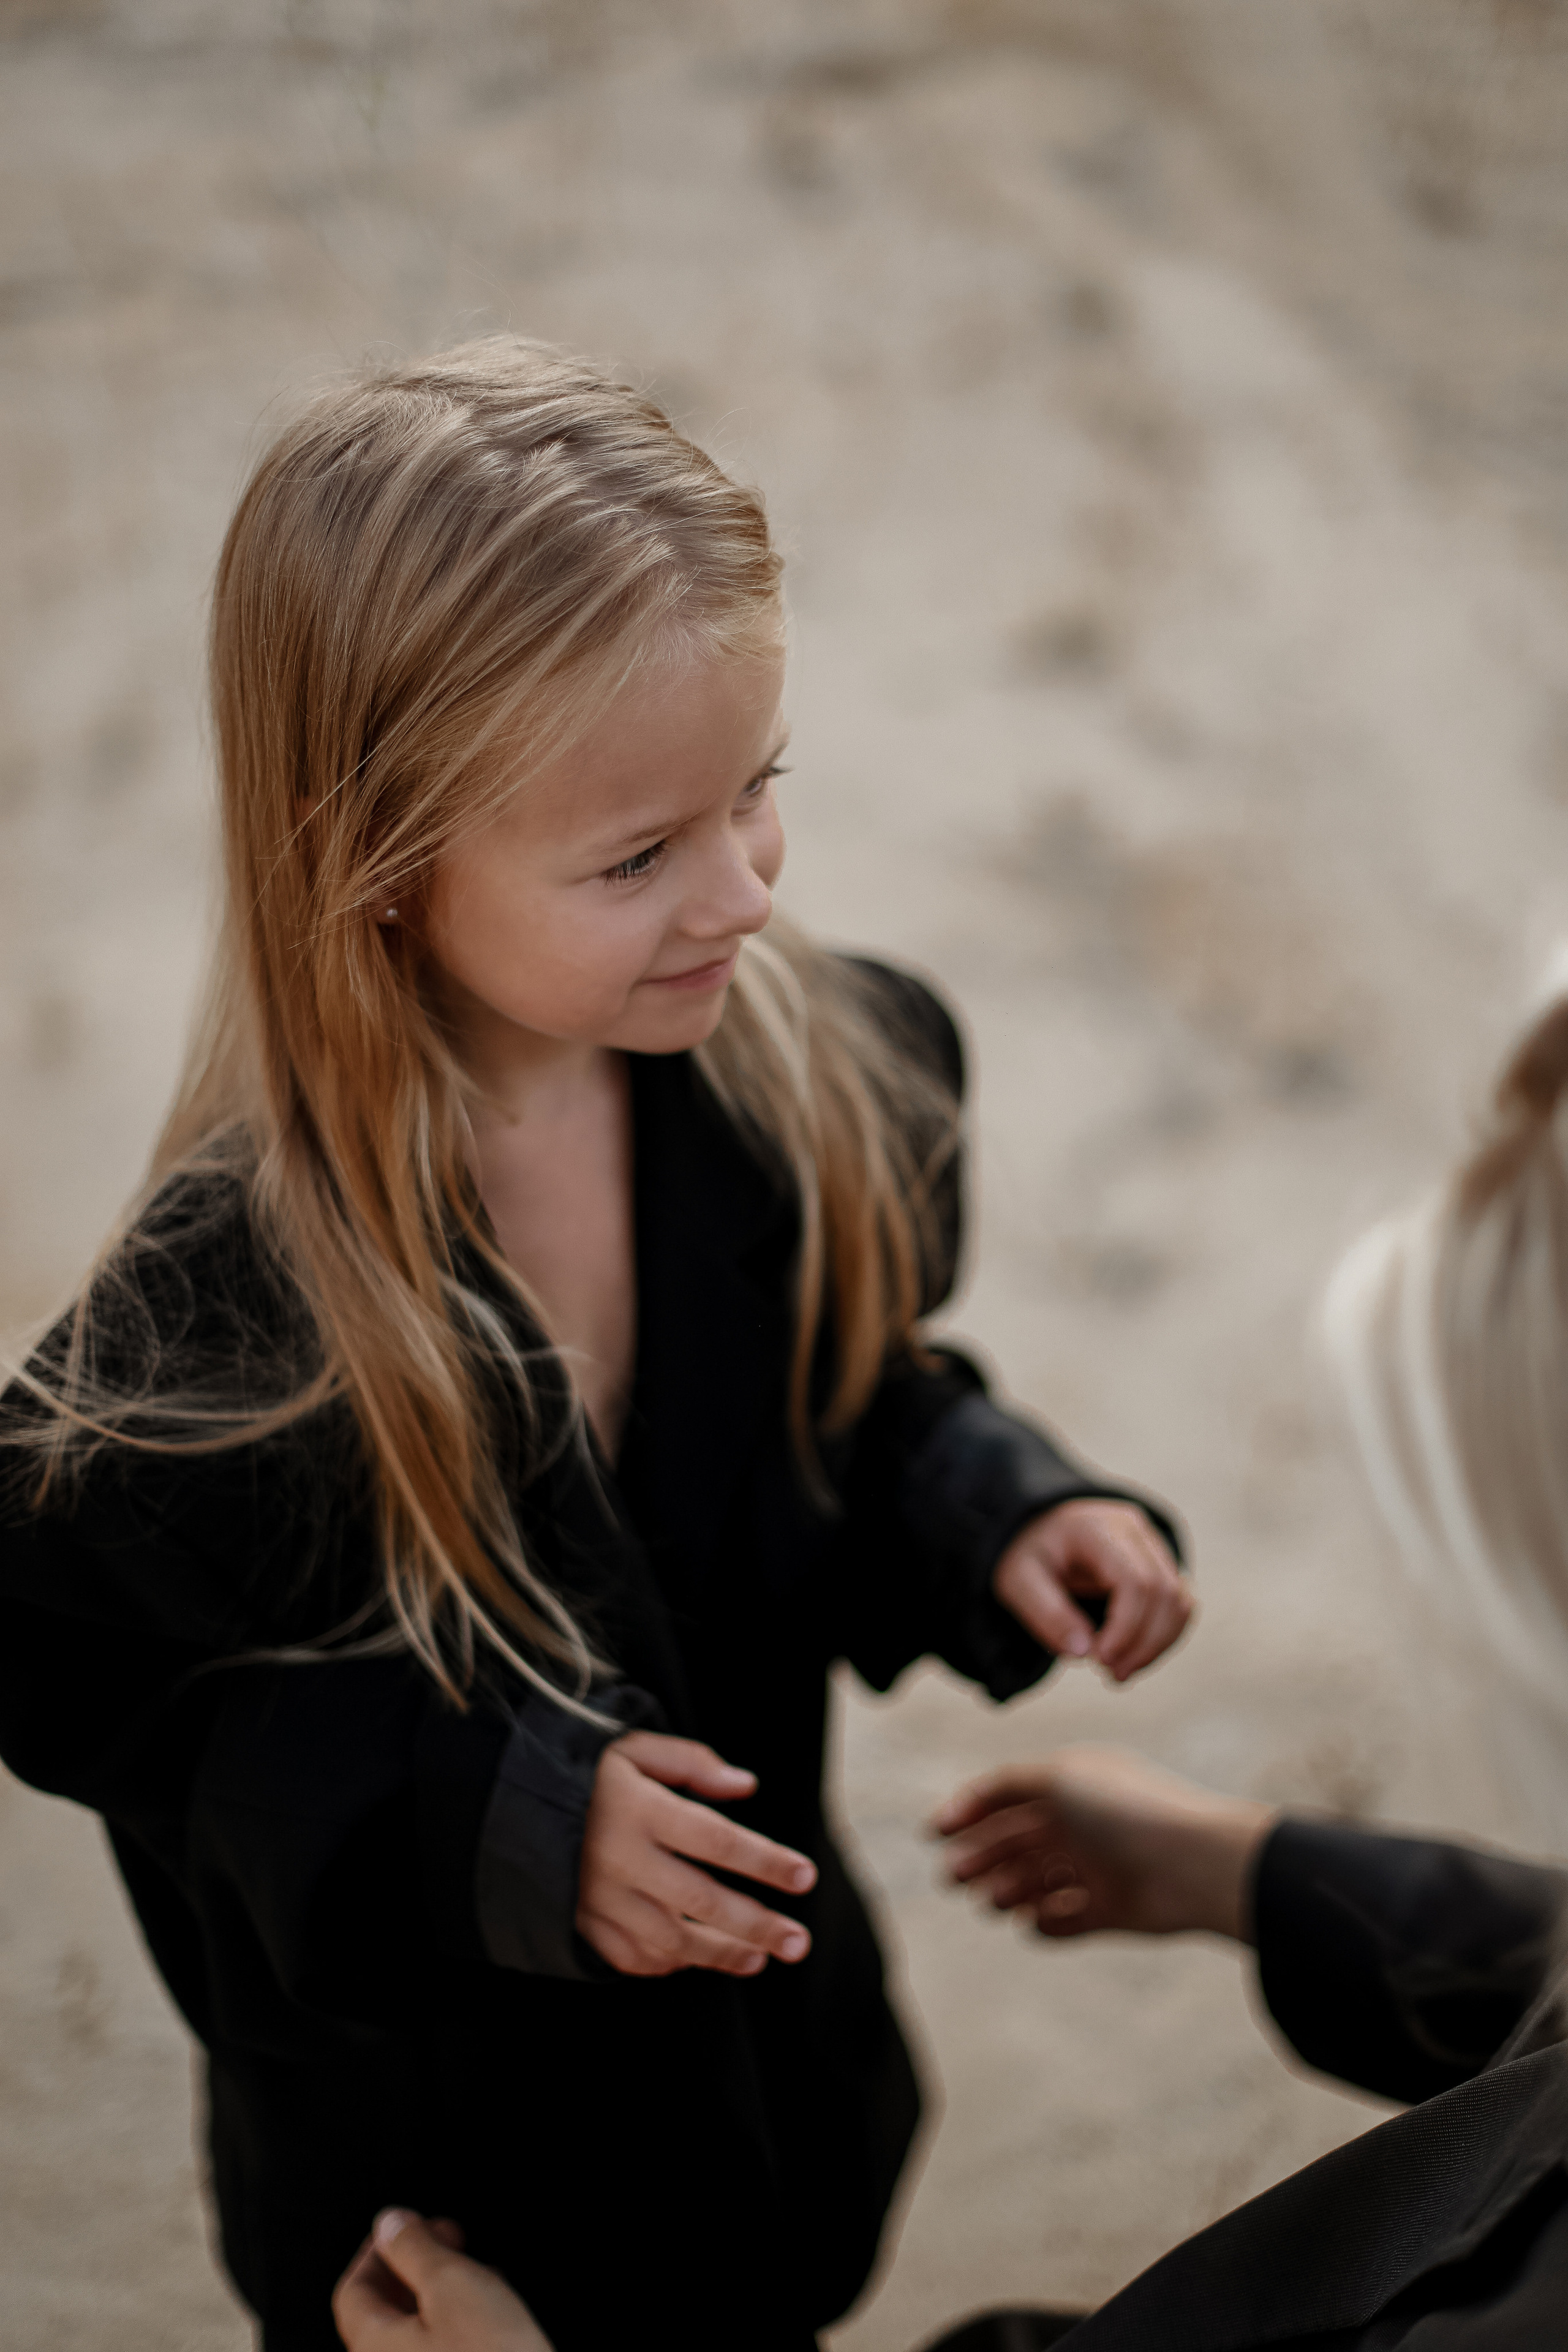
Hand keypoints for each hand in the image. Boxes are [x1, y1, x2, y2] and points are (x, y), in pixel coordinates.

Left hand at [333, 2210, 551, 2350]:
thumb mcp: (453, 2284)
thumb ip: (414, 2248)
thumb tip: (389, 2223)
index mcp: (372, 2346)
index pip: (354, 2290)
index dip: (379, 2250)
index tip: (405, 2226)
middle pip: (381, 2314)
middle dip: (411, 2269)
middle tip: (443, 2241)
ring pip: (410, 2336)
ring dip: (435, 2296)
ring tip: (473, 2272)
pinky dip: (451, 2326)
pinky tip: (485, 2316)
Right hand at [575, 1730, 817, 1977]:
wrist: (507, 1806)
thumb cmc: (586, 1773)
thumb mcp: (634, 1749)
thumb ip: (692, 1763)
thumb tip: (746, 1786)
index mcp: (638, 1808)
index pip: (716, 1839)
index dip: (764, 1861)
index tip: (806, 1877)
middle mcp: (619, 1858)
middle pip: (702, 1901)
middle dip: (757, 1925)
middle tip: (798, 1942)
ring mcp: (597, 1899)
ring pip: (671, 1941)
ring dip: (721, 1955)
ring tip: (761, 1959)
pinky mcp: (579, 1925)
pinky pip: (632, 1958)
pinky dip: (668, 1964)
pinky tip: (697, 1959)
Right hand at [931, 1744, 1274, 1942]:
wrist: (1193, 1863)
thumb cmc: (1126, 1808)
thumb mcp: (1060, 1776)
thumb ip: (1011, 1784)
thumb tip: (976, 1801)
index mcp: (1069, 1785)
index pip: (1005, 1795)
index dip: (967, 1811)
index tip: (934, 1832)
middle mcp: (1079, 1824)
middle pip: (1012, 1842)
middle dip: (979, 1857)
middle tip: (953, 1876)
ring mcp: (1093, 1869)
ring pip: (1031, 1883)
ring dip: (1006, 1890)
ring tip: (997, 1900)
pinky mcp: (1108, 1912)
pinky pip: (1061, 1922)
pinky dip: (1046, 1923)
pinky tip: (1041, 1918)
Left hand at [993, 1499, 1191, 1681]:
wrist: (1039, 1530)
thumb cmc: (1030, 1555)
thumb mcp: (1019, 1581)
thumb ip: (1047, 1615)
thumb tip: (1083, 1654)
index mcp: (1098, 1528)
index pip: (1135, 1581)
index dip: (1126, 1628)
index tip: (1099, 1661)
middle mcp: (1134, 1530)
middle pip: (1163, 1593)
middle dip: (1143, 1644)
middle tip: (1111, 1675)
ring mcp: (1152, 1546)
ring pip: (1179, 1601)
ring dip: (1157, 1645)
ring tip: (1121, 1672)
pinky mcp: (1160, 1566)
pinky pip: (1179, 1604)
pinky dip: (1162, 1636)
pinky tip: (1134, 1657)